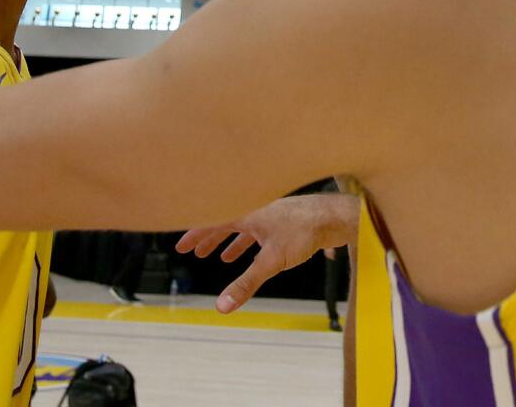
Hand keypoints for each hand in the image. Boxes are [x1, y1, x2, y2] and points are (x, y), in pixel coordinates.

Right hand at [176, 194, 358, 313]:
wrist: (334, 217)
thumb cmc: (304, 232)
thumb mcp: (271, 261)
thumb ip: (245, 284)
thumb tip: (221, 307)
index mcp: (247, 212)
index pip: (213, 221)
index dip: (195, 234)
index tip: (181, 247)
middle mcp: (256, 209)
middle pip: (225, 222)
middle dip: (209, 238)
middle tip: (193, 251)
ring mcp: (270, 213)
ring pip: (243, 227)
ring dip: (229, 242)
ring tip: (219, 257)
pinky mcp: (283, 220)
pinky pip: (259, 231)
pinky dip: (249, 243)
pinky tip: (251, 257)